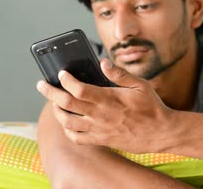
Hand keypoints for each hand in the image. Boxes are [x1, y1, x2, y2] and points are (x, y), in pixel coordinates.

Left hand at [36, 58, 176, 152]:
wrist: (160, 133)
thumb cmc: (151, 107)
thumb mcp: (140, 85)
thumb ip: (119, 74)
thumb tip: (103, 62)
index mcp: (108, 99)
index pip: (78, 89)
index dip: (66, 80)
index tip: (62, 73)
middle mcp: (100, 115)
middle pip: (66, 103)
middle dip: (50, 92)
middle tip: (42, 85)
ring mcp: (98, 129)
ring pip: (67, 121)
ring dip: (56, 111)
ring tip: (54, 103)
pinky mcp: (101, 140)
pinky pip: (77, 138)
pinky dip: (68, 130)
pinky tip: (68, 122)